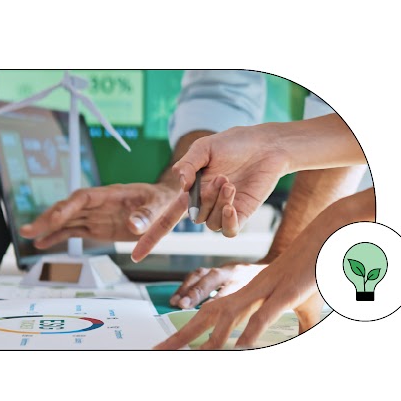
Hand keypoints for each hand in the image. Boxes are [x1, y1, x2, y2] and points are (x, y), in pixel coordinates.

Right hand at [20, 183, 178, 247]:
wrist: (165, 203)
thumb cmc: (163, 200)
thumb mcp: (160, 207)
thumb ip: (147, 215)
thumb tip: (133, 225)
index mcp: (110, 194)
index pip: (83, 198)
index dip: (67, 207)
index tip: (55, 218)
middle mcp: (98, 204)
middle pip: (67, 209)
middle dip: (48, 218)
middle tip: (28, 230)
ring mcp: (95, 216)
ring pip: (66, 220)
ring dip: (46, 227)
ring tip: (27, 235)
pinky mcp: (96, 228)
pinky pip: (73, 232)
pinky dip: (57, 237)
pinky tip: (42, 244)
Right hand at [133, 124, 288, 261]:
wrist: (265, 146)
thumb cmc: (233, 144)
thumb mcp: (204, 148)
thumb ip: (189, 164)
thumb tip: (180, 183)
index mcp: (190, 191)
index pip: (166, 220)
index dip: (151, 238)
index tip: (136, 257)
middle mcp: (204, 205)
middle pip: (194, 217)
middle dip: (204, 198)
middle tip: (221, 176)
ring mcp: (223, 212)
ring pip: (210, 223)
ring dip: (218, 203)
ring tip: (230, 182)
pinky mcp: (241, 215)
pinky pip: (228, 231)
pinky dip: (227, 220)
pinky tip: (231, 204)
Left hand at [155, 244, 322, 349]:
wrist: (330, 235)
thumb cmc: (314, 271)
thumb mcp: (303, 307)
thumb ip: (298, 327)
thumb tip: (300, 342)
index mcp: (246, 292)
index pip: (210, 312)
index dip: (189, 328)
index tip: (170, 346)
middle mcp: (248, 289)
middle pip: (207, 314)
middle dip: (182, 335)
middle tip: (159, 352)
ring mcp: (265, 290)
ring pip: (230, 314)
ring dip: (213, 337)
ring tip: (196, 356)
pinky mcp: (287, 292)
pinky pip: (264, 314)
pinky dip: (251, 331)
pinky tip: (241, 347)